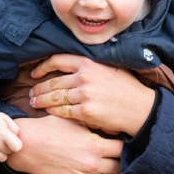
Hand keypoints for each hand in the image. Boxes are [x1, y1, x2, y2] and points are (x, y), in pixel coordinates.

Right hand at [12, 114, 121, 173]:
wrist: (27, 145)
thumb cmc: (49, 128)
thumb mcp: (73, 120)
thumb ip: (94, 123)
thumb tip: (111, 126)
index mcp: (95, 145)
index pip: (123, 149)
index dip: (124, 145)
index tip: (121, 144)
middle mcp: (93, 163)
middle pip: (120, 166)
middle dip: (121, 161)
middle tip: (118, 158)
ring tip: (112, 170)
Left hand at [28, 54, 156, 137]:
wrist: (142, 108)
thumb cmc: (127, 89)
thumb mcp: (109, 68)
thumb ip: (89, 67)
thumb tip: (69, 69)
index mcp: (89, 63)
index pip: (58, 60)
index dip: (42, 67)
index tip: (34, 73)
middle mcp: (85, 77)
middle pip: (53, 82)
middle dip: (39, 89)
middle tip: (31, 94)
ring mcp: (85, 95)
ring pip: (55, 97)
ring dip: (42, 101)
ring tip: (34, 103)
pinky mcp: (86, 112)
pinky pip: (63, 112)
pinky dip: (53, 112)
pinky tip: (48, 113)